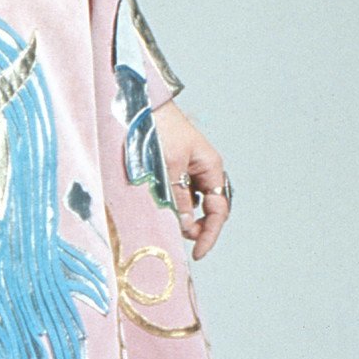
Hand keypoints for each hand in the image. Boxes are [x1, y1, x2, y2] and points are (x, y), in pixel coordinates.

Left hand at [155, 101, 230, 258]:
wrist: (140, 106)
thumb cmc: (158, 128)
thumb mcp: (168, 165)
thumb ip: (178, 196)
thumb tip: (187, 224)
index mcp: (210, 166)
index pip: (219, 209)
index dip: (210, 233)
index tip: (198, 253)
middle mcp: (204, 170)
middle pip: (210, 209)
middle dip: (198, 227)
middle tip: (179, 238)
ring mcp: (190, 170)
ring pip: (194, 204)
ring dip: (184, 217)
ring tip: (168, 224)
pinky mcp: (174, 169)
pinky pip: (180, 194)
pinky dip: (174, 206)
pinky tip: (162, 210)